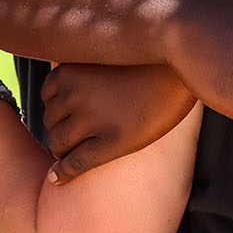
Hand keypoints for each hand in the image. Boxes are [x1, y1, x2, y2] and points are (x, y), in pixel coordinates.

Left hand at [41, 64, 195, 184]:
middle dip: (61, 129)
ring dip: (63, 151)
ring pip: (58, 143)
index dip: (59, 107)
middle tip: (80, 135)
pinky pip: (76, 163)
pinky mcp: (112, 142)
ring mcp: (92, 119)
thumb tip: (66, 74)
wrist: (185, 68)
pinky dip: (62, 174)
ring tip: (76, 153)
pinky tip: (56, 180)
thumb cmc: (150, 59)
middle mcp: (75, 92)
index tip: (73, 113)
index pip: (47, 95)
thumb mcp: (106, 52)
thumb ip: (83, 64)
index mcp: (71, 69)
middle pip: (50, 120)